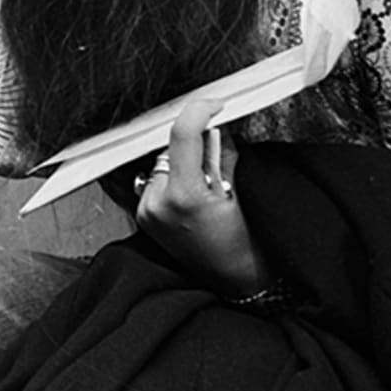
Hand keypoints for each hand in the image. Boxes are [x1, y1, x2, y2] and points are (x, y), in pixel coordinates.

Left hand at [133, 97, 266, 295]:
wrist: (238, 284)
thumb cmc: (246, 245)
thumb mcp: (240, 192)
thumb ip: (221, 154)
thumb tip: (214, 125)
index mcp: (183, 196)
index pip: (182, 135)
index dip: (199, 111)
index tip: (214, 105)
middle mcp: (157, 203)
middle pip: (171, 148)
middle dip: (194, 143)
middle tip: (217, 156)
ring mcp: (147, 212)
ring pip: (163, 163)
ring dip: (183, 163)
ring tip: (207, 186)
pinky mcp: (144, 217)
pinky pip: (157, 182)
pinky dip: (174, 179)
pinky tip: (194, 195)